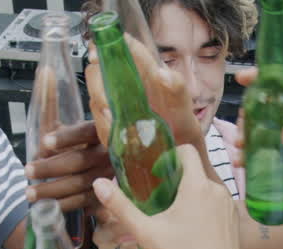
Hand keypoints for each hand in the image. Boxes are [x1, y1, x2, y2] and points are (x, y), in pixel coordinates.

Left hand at [25, 121, 113, 211]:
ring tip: (30, 194)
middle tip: (27, 171)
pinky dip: (66, 204)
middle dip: (51, 167)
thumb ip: (54, 129)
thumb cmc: (79, 144)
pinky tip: (49, 206)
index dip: (66, 137)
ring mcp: (108, 174)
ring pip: (80, 183)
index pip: (85, 132)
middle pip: (80, 160)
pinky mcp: (105, 192)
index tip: (44, 141)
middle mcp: (107, 153)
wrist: (103, 163)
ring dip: (53, 190)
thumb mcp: (70, 132)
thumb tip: (39, 141)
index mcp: (99, 132)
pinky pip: (84, 200)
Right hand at [85, 38, 204, 148]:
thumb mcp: (187, 115)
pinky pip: (99, 126)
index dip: (107, 48)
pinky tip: (114, 138)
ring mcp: (119, 109)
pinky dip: (104, 130)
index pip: (124, 51)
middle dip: (97, 86)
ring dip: (100, 109)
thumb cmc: (185, 137)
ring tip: (112, 121)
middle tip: (108, 105)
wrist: (183, 167)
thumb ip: (178, 92)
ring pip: (95, 99)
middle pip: (99, 74)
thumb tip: (163, 73)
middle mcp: (130, 89)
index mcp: (148, 77)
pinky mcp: (113, 130)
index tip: (98, 55)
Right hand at [92, 144, 251, 248]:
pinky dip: (203, 206)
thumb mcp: (146, 232)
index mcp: (197, 186)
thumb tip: (97, 183)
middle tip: (158, 195)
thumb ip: (121, 206)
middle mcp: (217, 189)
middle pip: (194, 170)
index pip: (187, 150)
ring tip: (172, 213)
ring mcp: (229, 204)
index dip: (169, 155)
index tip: (155, 172)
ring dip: (189, 192)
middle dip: (176, 177)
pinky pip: (216, 201)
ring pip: (205, 186)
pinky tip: (190, 227)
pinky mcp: (234, 218)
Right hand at [232, 69, 282, 213]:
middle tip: (240, 132)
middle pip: (274, 101)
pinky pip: (269, 143)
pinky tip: (244, 161)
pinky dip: (255, 150)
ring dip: (249, 132)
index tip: (244, 79)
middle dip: (251, 112)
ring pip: (268, 122)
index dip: (268, 77)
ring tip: (240, 149)